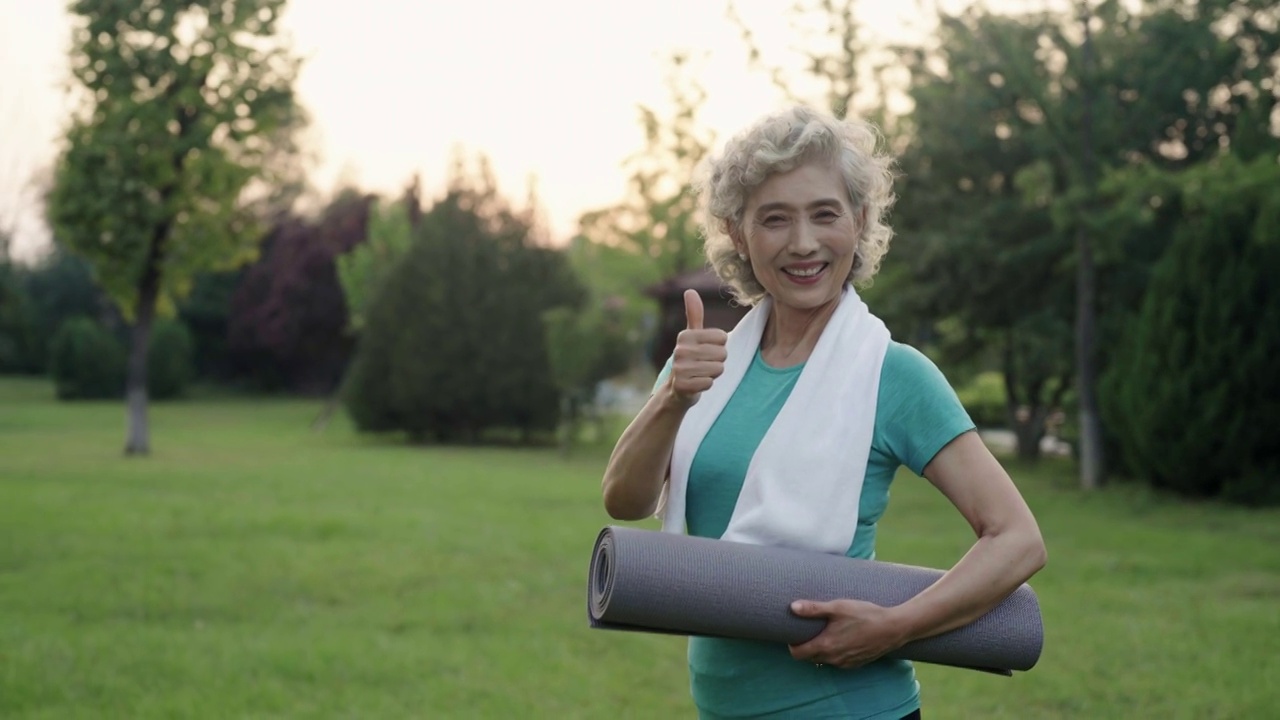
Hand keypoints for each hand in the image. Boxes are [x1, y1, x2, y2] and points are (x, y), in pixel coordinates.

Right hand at [666, 289, 727, 407]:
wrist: (677, 389)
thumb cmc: (690, 359)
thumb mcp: (692, 336)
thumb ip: (694, 314)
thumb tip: (690, 291)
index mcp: (685, 336)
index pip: (723, 338)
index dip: (720, 347)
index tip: (706, 351)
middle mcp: (680, 350)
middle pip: (722, 354)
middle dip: (717, 362)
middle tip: (704, 365)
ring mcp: (680, 368)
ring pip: (717, 369)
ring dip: (712, 374)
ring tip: (700, 374)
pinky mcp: (682, 385)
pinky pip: (709, 383)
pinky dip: (706, 385)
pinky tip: (696, 384)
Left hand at [788, 599, 908, 668]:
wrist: (893, 628)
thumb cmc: (864, 615)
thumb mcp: (837, 607)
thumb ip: (814, 609)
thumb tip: (792, 607)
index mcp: (826, 646)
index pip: (798, 654)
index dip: (792, 645)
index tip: (793, 633)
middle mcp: (834, 659)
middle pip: (809, 658)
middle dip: (805, 646)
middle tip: (808, 630)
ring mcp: (845, 664)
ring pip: (824, 660)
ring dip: (820, 650)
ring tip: (825, 633)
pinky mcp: (856, 664)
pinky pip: (838, 661)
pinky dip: (834, 653)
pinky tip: (841, 638)